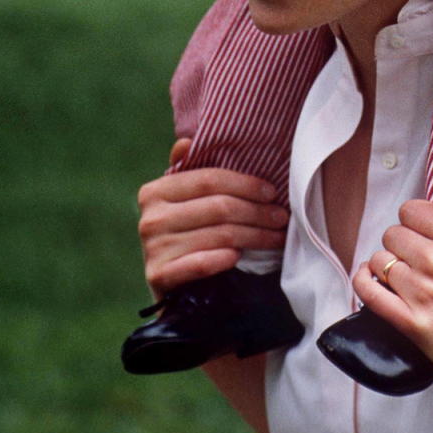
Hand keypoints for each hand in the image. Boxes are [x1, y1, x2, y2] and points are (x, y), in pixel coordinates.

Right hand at [137, 139, 288, 294]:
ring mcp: (152, 248)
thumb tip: (186, 142)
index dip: (245, 184)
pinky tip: (237, 256)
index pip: (209, 179)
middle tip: (281, 217)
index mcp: (155, 191)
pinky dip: (221, 259)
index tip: (272, 192)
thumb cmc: (188, 235)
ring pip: (219, 235)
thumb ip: (189, 171)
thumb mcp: (186, 202)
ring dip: (255, 236)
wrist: (175, 289)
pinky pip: (199, 263)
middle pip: (219, 207)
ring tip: (275, 237)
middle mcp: (150, 217)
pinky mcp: (159, 276)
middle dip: (257, 212)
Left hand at [352, 184, 432, 392]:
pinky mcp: (410, 321)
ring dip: (389, 262)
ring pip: (380, 259)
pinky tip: (370, 276)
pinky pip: (369, 291)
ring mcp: (420, 291)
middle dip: (405, 240)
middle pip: (393, 233)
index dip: (419, 219)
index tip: (429, 231)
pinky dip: (363, 279)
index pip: (412, 210)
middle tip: (421, 255)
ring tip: (406, 272)